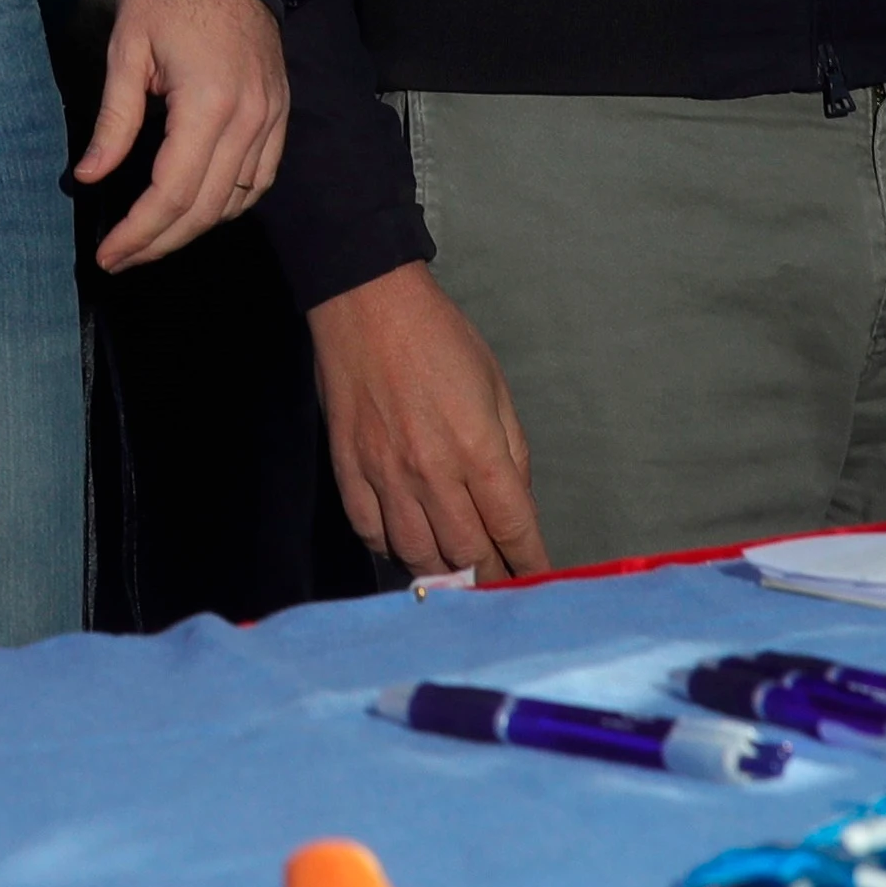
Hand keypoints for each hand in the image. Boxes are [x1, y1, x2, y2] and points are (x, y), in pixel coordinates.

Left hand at [82, 0, 286, 271]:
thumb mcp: (126, 50)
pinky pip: (263, 176)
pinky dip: (231, 203)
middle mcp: (249, 119)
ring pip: (237, 199)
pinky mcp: (279, 110)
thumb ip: (115, 121)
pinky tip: (200, 211)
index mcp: (209, 104)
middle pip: (206, 208)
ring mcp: (271, 116)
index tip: (109, 254)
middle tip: (122, 258)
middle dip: (160, 242)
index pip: (172, 193)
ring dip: (194, 228)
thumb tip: (91, 177)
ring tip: (152, 239)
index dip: (139, 232)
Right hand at [306, 263, 544, 581]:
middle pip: (467, 552)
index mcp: (478, 448)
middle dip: (490, 575)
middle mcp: (432, 470)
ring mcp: (385, 474)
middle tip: (499, 582)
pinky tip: (406, 546)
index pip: (512, 527)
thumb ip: (512, 451)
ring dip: (443, 574)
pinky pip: (370, 531)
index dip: (529, 562)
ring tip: (457, 575)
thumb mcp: (495, 386)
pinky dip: (391, 549)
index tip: (536, 579)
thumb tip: (517, 504)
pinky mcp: (349, 469)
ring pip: (417, 553)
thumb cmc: (437, 337)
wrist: (367, 304)